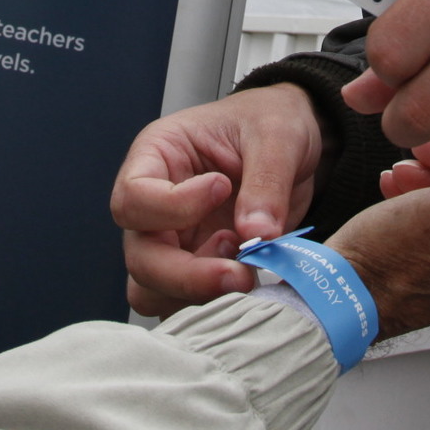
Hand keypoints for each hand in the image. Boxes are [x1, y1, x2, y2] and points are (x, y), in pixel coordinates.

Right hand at [113, 85, 321, 317]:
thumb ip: (266, 180)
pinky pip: (185, 305)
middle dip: (187, 274)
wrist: (295, 147)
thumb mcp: (276, 133)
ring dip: (198, 295)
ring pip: (152, 291)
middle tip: (240, 273)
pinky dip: (215, 306)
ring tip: (245, 269)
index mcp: (157, 156)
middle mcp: (155, 205)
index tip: (221, 188)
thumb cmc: (270, 122)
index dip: (173, 206)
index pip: (133, 197)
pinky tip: (250, 280)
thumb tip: (257, 233)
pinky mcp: (197, 269)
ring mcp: (173, 242)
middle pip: (139, 256)